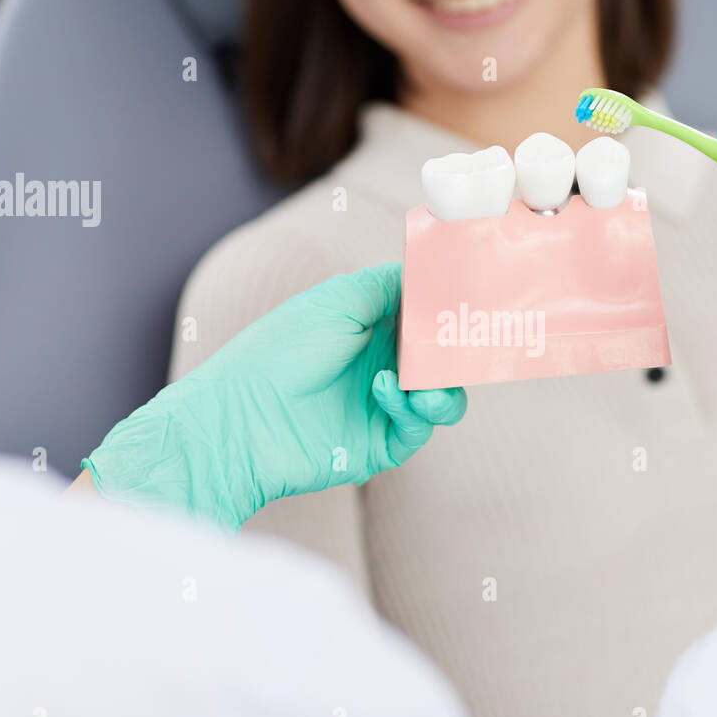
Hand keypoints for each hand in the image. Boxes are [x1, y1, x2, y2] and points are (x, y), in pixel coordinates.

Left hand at [83, 263, 466, 530]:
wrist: (243, 418)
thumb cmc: (280, 351)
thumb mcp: (337, 301)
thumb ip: (388, 285)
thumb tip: (426, 272)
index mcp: (370, 328)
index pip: (424, 318)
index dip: (448, 311)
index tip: (473, 300)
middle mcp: (381, 365)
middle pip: (441, 360)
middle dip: (456, 353)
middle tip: (468, 345)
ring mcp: (383, 406)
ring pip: (442, 399)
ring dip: (443, 388)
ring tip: (425, 383)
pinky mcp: (381, 444)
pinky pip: (418, 427)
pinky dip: (410, 407)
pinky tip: (384, 390)